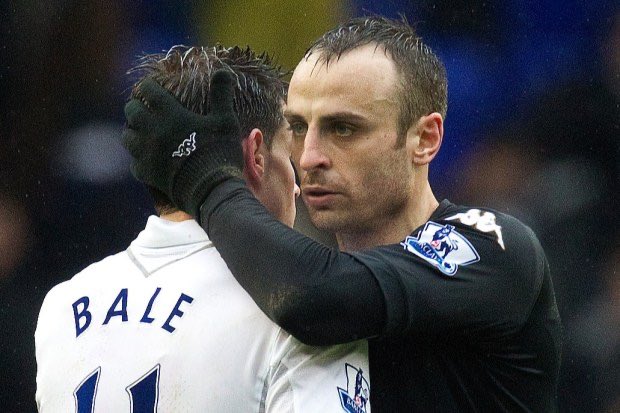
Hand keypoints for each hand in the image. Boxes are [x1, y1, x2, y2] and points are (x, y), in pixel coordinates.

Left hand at [122, 70, 242, 215]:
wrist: (212, 189)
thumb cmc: (220, 152)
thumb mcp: (225, 121)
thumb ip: (221, 95)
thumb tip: (222, 70)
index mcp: (172, 115)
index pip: (149, 91)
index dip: (147, 86)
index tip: (150, 86)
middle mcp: (154, 131)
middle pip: (132, 111)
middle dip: (135, 105)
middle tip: (141, 106)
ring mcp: (147, 153)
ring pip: (127, 136)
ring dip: (132, 130)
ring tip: (139, 130)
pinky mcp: (147, 173)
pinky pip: (134, 162)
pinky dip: (137, 157)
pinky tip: (145, 157)